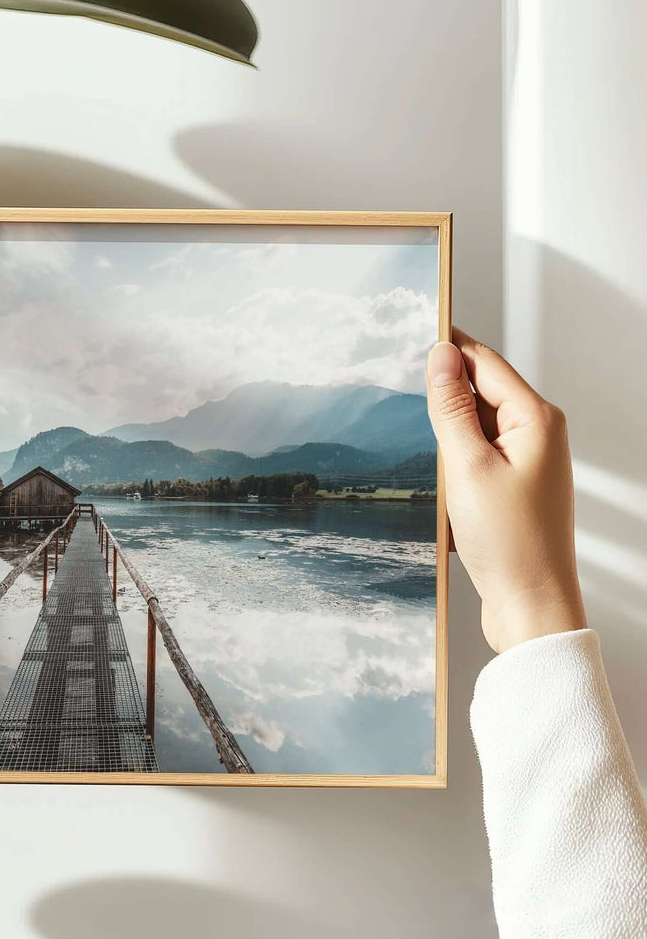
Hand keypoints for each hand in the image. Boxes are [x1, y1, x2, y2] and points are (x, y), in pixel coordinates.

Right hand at [426, 329, 585, 653]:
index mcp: (536, 419)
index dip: (447, 348)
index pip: (484, 363)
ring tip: (424, 453)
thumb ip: (452, 408)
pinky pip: (477, 455)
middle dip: (443, 393)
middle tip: (401, 395)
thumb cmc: (508, 542)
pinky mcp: (514, 486)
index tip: (411, 334)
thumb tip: (441, 357)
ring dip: (446, 433)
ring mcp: (527, 461)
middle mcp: (538, 434)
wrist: (531, 604)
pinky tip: (438, 481)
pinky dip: (454, 460)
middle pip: (481, 391)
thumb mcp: (467, 467)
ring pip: (475, 425)